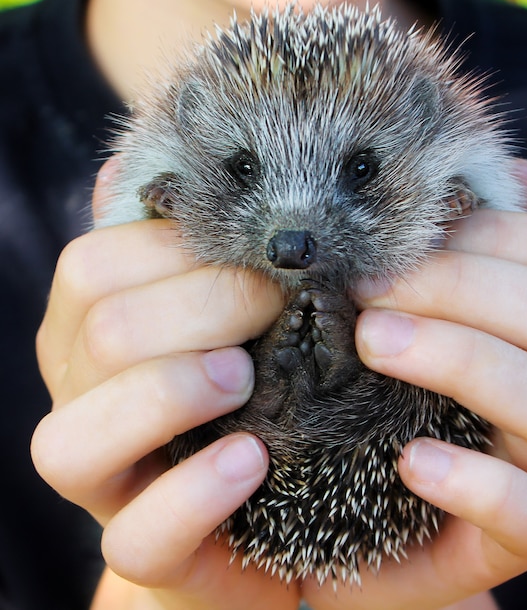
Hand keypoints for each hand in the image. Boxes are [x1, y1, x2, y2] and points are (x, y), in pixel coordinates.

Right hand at [32, 162, 297, 608]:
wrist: (276, 492)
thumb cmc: (253, 376)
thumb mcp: (229, 303)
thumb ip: (189, 245)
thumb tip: (134, 157)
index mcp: (95, 328)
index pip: (97, 265)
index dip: (185, 253)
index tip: (269, 260)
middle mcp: (84, 398)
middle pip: (98, 335)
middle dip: (200, 310)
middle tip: (277, 307)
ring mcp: (107, 481)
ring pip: (72, 442)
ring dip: (168, 394)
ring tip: (243, 380)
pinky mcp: (147, 547)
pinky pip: (135, 538)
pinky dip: (194, 493)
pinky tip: (252, 459)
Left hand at [300, 160, 526, 608]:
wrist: (339, 497)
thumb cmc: (370, 386)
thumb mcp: (399, 306)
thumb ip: (448, 246)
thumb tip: (514, 175)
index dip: (488, 239)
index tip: (389, 248)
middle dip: (463, 292)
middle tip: (366, 295)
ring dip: (464, 362)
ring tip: (372, 346)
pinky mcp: (519, 536)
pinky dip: (479, 484)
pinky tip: (411, 462)